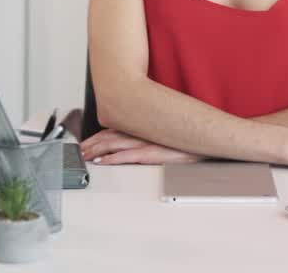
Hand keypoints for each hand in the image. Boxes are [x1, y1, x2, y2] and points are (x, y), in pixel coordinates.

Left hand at [79, 129, 202, 165]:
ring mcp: (149, 142)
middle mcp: (144, 132)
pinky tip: (103, 162)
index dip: (98, 136)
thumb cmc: (188, 140)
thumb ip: (149, 134)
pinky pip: (130, 156)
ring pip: (116, 144)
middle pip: (111, 136)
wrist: (208, 141)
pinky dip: (114, 159)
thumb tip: (133, 138)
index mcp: (145, 126)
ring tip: (84, 155)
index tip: (85, 142)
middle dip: (93, 144)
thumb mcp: (166, 134)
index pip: (116, 130)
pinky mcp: (156, 153)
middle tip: (79, 150)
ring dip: (98, 150)